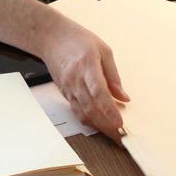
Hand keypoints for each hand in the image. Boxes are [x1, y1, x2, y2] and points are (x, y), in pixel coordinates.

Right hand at [40, 20, 129, 139]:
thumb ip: (113, 75)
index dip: (109, 110)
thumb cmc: (78, 40)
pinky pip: (77, 111)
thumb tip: (124, 97)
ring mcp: (68, 88)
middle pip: (91, 108)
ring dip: (99, 127)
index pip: (98, 92)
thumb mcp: (103, 50)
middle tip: (122, 136)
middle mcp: (75, 80)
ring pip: (83, 114)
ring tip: (114, 135)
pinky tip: (100, 125)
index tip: (120, 122)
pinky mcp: (65, 94)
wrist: (51, 38)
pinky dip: (89, 121)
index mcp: (87, 65)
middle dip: (107, 125)